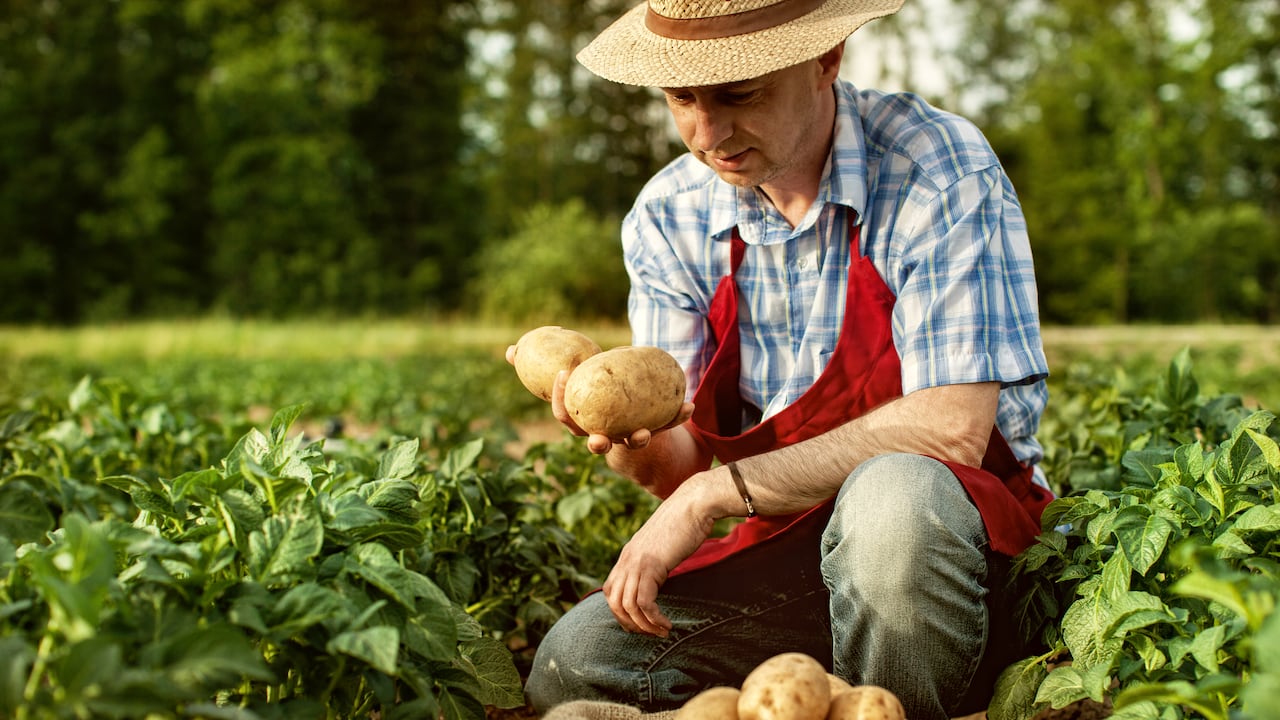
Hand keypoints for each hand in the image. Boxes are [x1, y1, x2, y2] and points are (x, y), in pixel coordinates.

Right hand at [505, 345, 693, 453]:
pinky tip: (690, 405)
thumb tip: (509, 350)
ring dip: (637, 438)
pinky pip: (666, 426)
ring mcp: (627, 437)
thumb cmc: (592, 396)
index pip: (565, 416)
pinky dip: (677, 416)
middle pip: (595, 443)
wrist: (629, 422)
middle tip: (596, 438)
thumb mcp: (572, 381)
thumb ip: (541, 368)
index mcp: (581, 421)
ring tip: (642, 432)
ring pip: (632, 442)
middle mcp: (603, 435)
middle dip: (595, 442)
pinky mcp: (653, 433)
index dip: (561, 398)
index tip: (564, 374)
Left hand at [602, 484, 714, 635]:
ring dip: (644, 626)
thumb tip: (660, 576)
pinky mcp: (651, 565)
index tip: (640, 623)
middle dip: (630, 624)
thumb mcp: (663, 545)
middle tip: (650, 632)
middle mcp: (626, 559)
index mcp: (628, 554)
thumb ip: (655, 560)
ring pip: (627, 606)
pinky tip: (667, 624)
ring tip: (661, 631)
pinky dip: (653, 618)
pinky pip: (644, 602)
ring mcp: (636, 562)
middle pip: (614, 602)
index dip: (621, 612)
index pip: (610, 591)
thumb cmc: (685, 523)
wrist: (694, 504)